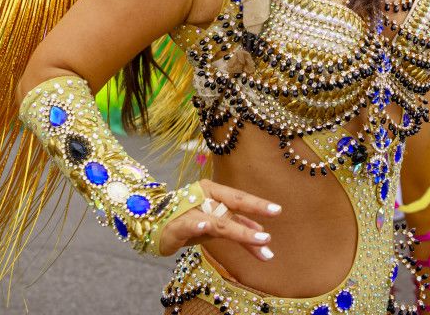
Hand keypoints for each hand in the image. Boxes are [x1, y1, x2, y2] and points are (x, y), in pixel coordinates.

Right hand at [157, 179, 280, 260]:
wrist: (151, 223)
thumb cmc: (187, 220)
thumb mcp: (214, 223)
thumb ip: (237, 226)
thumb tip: (262, 233)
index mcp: (212, 191)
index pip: (239, 197)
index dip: (258, 204)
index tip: (278, 210)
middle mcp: (202, 196)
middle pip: (232, 204)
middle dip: (254, 213)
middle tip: (274, 228)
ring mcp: (189, 209)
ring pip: (218, 220)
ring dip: (239, 230)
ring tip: (259, 238)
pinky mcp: (175, 225)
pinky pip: (189, 224)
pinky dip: (197, 224)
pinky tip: (205, 225)